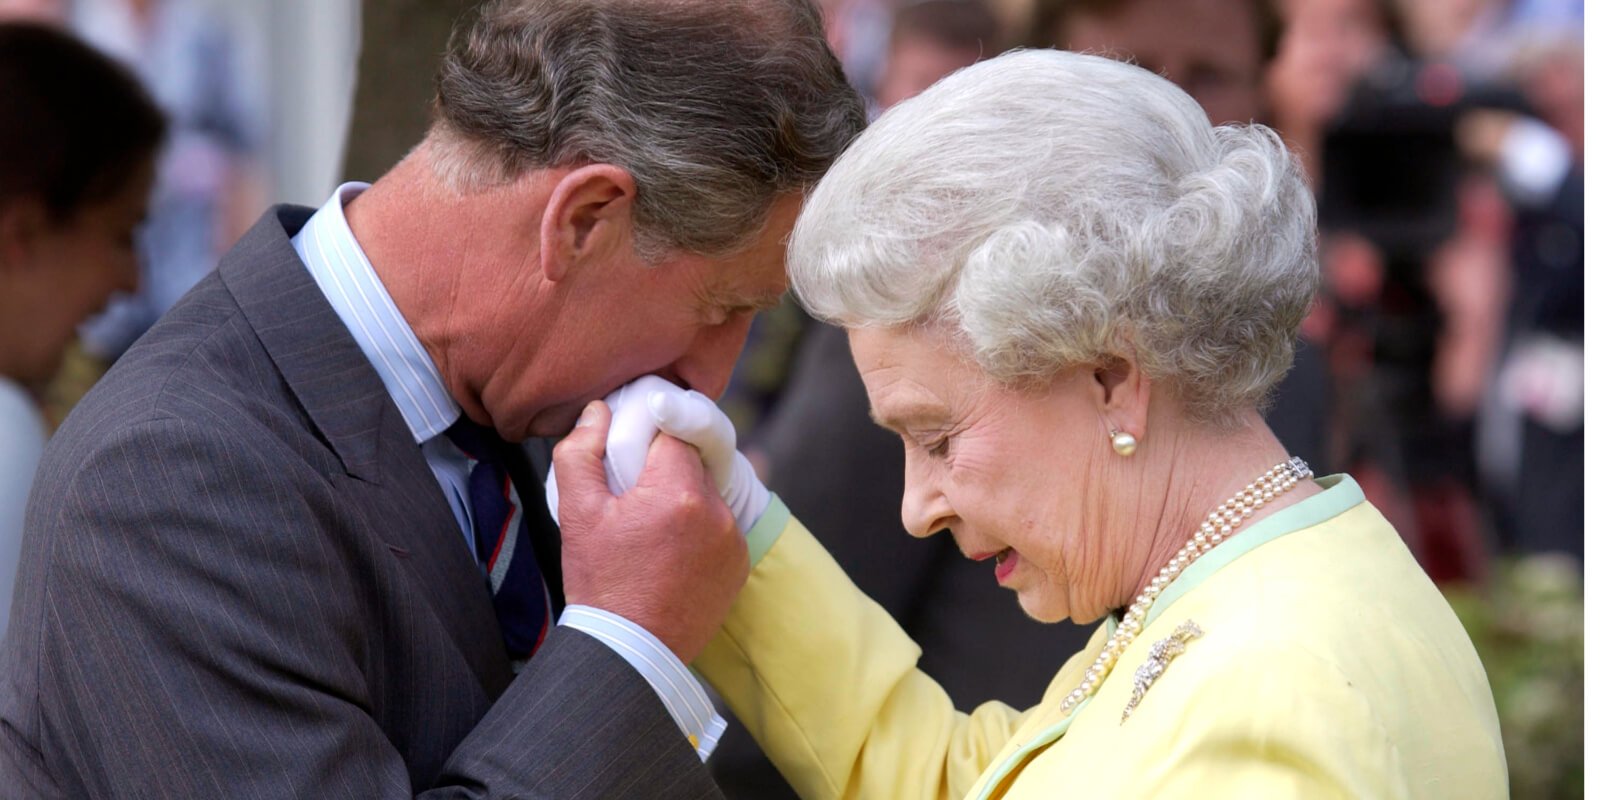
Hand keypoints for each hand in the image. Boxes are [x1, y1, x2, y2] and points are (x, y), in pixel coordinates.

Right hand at [551, 401, 748, 662]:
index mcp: (678, 492)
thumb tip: (599, 411)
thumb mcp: (578, 513)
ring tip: (651, 531)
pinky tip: (671, 552)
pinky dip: (700, 530)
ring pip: (708, 495)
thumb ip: (582, 451)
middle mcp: (717, 512)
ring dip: (685, 501)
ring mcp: (733, 540)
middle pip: (693, 463)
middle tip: (635, 496)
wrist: (631, 653)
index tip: (632, 451)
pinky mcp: (740, 564)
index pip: (674, 432)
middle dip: (666, 471)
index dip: (651, 436)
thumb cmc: (601, 583)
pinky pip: (721, 527)